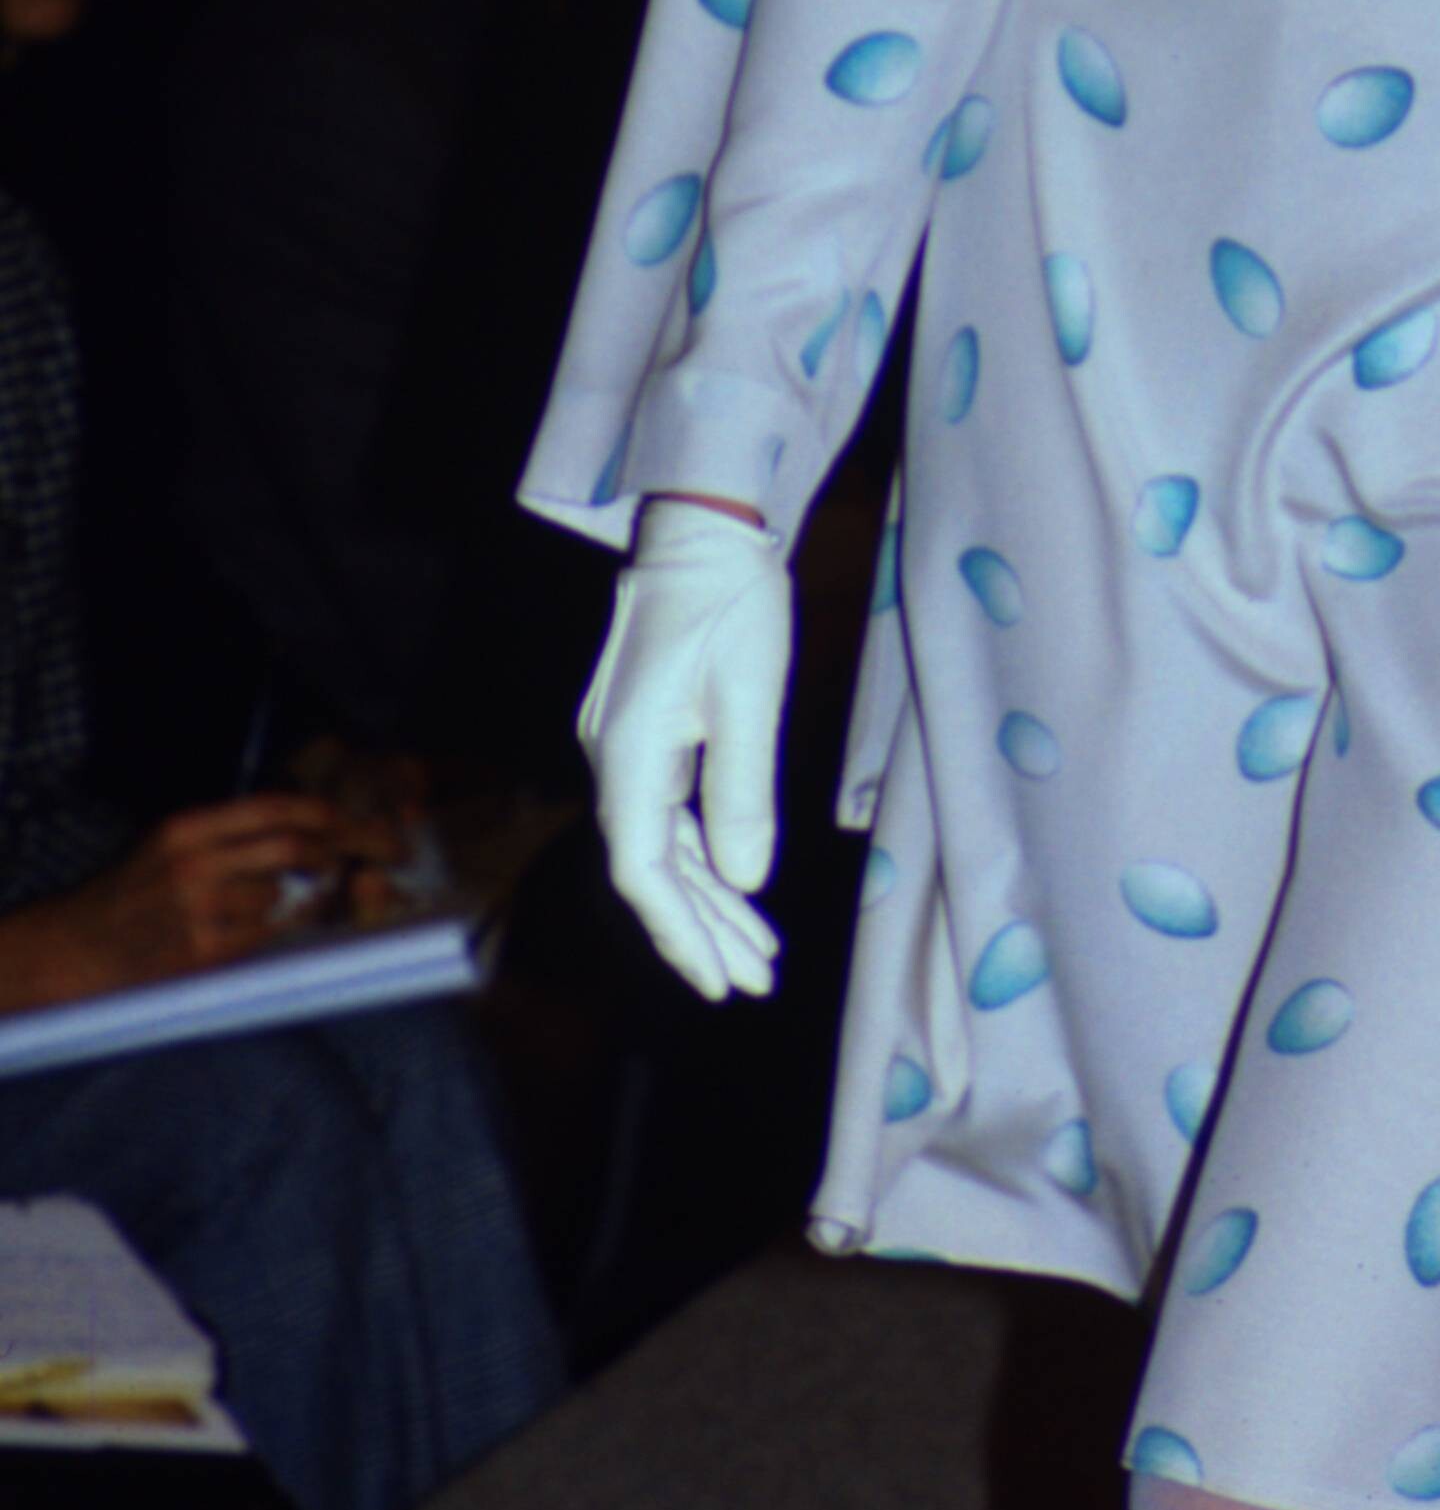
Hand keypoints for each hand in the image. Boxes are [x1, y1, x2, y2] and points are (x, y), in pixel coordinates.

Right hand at [0, 799, 358, 1011]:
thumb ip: (226, 836)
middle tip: (364, 860)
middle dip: (341, 851)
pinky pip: (263, 936)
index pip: (274, 806)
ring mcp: (198, 909)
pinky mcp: (201, 952)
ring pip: (283, 895)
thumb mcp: (168, 846)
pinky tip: (273, 929)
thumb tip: (305, 832)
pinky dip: (277, 931)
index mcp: (188, 827)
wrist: (77, 948)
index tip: (355, 821)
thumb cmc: (128, 896)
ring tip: (309, 902)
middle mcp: (195, 862)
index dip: (324, 812)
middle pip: (293, 845)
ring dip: (306, 900)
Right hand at [578, 499, 793, 999]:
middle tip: (752, 982)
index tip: (718, 980)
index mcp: (629, 751)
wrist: (703, 528)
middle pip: (651, 868)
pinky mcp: (644, 733)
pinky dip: (704, 856)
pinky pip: (668, 814)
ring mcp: (623, 746)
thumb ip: (743, 790)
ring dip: (706, 900)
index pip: (643, 868)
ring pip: (660, 845)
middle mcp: (613, 756)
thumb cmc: (732, 600)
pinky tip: (738, 887)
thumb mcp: (750, 693)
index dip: (679, 930)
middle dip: (700, 931)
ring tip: (756, 952)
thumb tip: (747, 878)